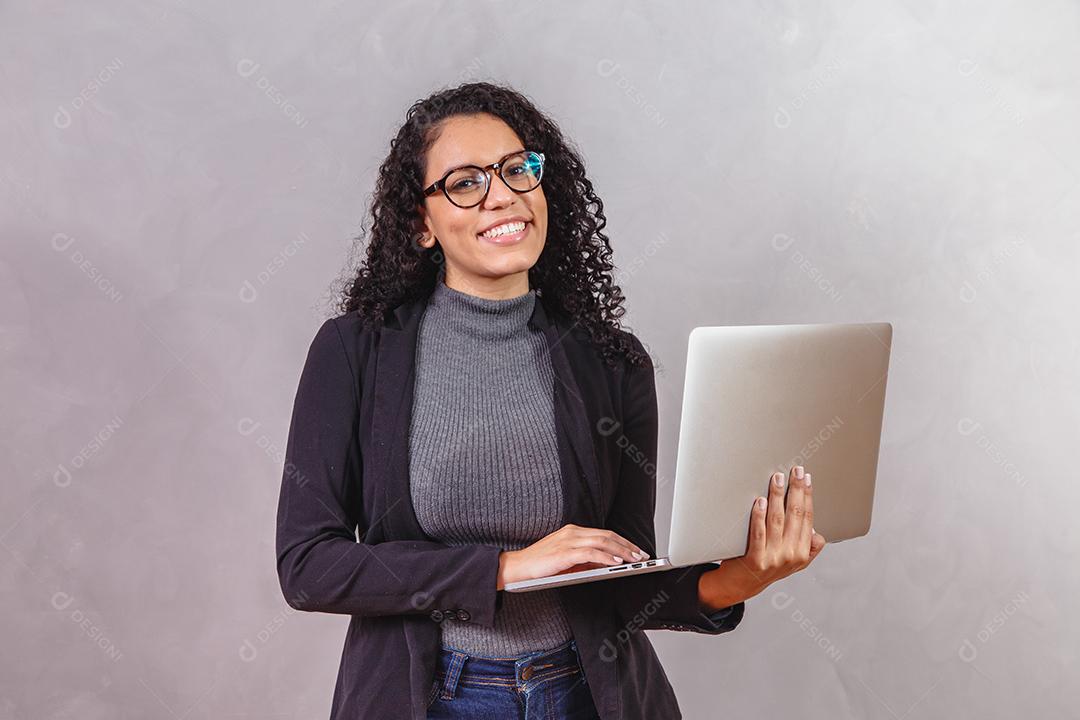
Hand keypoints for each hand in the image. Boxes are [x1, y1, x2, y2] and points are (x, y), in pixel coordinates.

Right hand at [496, 524, 647, 589]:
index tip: (636, 550)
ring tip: (634, 559)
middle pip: (606, 536)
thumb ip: (586, 560)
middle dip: (627, 546)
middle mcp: (572, 532)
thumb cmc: (541, 566)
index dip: (622, 541)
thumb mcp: (568, 561)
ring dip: (621, 551)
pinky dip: (606, 557)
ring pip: (602, 542)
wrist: (517, 568)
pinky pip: (591, 553)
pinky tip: (616, 562)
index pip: (604, 533)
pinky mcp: (564, 552)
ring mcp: (568, 541)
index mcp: (573, 531)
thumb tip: (607, 565)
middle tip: (642, 555)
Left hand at [698, 465, 826, 609]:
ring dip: (777, 496)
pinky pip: (758, 532)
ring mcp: (773, 558)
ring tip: (777, 479)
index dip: (808, 496)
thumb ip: (808, 549)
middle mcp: (791, 556)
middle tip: (795, 470)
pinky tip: (760, 501)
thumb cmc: (765, 566)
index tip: (806, 478)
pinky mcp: (755, 560)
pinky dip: (759, 515)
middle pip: (795, 515)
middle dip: (796, 489)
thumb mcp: (793, 562)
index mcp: (803, 554)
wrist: (740, 586)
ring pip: (777, 520)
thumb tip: (818, 533)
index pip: (807, 518)